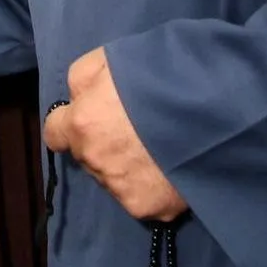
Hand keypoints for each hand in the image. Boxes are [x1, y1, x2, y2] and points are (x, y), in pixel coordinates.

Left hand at [42, 47, 186, 221]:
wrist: (212, 109)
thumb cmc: (160, 75)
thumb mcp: (110, 59)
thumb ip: (82, 79)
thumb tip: (75, 98)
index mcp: (82, 123)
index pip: (54, 133)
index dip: (70, 126)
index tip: (87, 122)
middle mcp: (95, 160)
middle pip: (88, 156)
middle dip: (103, 145)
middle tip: (136, 130)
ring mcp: (120, 188)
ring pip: (113, 179)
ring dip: (127, 167)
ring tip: (157, 149)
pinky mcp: (148, 207)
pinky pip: (141, 199)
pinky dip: (153, 188)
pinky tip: (171, 169)